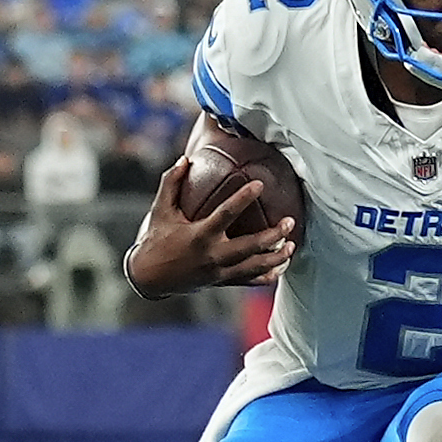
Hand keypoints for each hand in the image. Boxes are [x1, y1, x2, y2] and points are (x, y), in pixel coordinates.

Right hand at [125, 158, 294, 297]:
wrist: (149, 278)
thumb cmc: (156, 240)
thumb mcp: (161, 211)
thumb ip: (171, 184)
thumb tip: (185, 159)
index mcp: (199, 235)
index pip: (226, 214)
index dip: (243, 198)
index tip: (259, 184)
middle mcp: (213, 255)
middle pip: (250, 246)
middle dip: (274, 235)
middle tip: (290, 221)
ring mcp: (219, 272)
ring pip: (255, 267)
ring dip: (277, 258)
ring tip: (292, 246)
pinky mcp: (222, 282)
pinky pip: (249, 281)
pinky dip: (266, 276)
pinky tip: (280, 269)